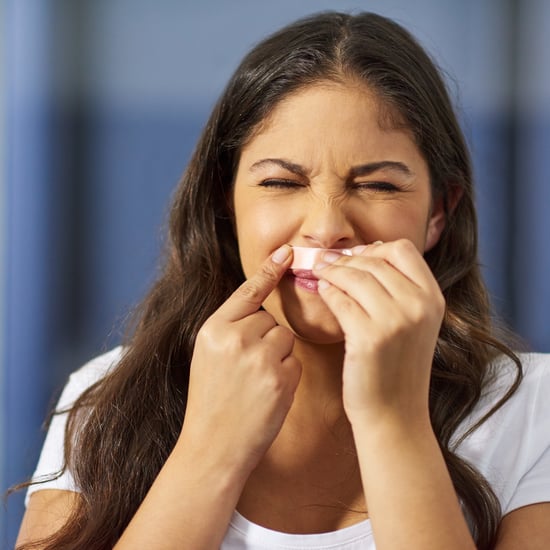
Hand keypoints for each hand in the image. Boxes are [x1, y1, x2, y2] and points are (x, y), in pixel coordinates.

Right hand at [180, 245, 301, 477]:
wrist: (213, 446)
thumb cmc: (210, 400)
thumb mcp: (207, 355)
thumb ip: (230, 328)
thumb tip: (259, 308)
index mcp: (213, 329)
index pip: (247, 291)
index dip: (269, 270)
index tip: (287, 250)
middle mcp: (236, 338)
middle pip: (270, 318)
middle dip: (265, 337)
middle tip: (247, 367)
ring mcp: (260, 358)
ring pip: (285, 337)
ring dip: (277, 354)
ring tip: (256, 381)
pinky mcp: (281, 379)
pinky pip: (295, 361)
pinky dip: (286, 375)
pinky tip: (267, 393)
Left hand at [312, 239, 444, 427]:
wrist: (394, 415)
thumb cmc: (396, 367)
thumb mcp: (412, 323)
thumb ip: (398, 289)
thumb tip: (366, 251)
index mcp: (433, 299)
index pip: (402, 249)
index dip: (374, 248)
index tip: (354, 256)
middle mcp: (419, 306)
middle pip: (374, 260)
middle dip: (345, 259)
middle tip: (326, 263)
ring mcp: (396, 321)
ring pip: (354, 275)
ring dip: (332, 272)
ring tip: (321, 274)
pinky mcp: (369, 337)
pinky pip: (340, 299)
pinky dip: (328, 292)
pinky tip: (323, 292)